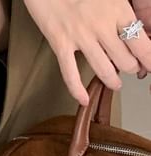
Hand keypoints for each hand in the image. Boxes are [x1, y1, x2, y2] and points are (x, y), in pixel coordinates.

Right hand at [24, 0, 150, 101]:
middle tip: (131, 70)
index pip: (140, 42)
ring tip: (116, 84)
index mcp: (118, 10)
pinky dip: (77, 90)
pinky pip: (70, 74)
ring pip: (103, 69)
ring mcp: (81, 38)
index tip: (149, 65)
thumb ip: (122, 8)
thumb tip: (132, 27)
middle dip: (131, 69)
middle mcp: (102, 26)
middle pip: (124, 59)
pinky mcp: (61, 45)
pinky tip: (83, 100)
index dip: (147, 59)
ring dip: (112, 81)